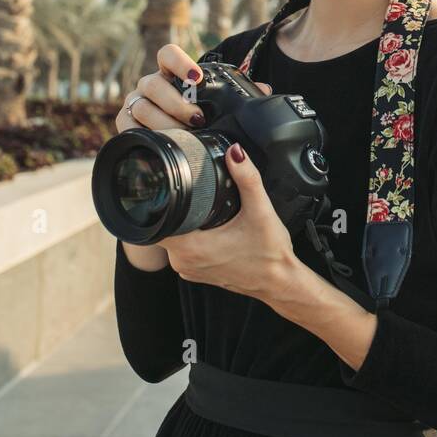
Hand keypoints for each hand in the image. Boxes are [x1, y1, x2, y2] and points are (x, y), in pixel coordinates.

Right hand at [115, 42, 271, 136]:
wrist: (178, 139)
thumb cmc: (202, 116)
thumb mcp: (221, 103)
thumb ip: (240, 92)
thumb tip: (264, 89)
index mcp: (171, 73)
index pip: (167, 54)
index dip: (179, 63)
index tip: (197, 79)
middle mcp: (150, 84)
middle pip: (154, 84)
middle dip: (176, 102)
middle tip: (197, 119)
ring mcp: (135, 102)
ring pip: (141, 106)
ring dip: (163, 122)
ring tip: (184, 135)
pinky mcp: (125, 123)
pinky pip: (126, 126)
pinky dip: (143, 135)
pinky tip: (161, 143)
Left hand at [116, 44, 296, 301]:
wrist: (280, 283)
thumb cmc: (270, 253)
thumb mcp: (261, 210)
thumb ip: (247, 178)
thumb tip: (235, 152)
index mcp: (192, 248)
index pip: (156, 222)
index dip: (157, 203)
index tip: (165, 187)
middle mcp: (184, 262)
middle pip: (162, 227)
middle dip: (172, 208)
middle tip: (188, 192)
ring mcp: (189, 270)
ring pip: (171, 239)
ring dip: (180, 223)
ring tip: (196, 207)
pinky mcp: (196, 273)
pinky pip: (181, 250)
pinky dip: (188, 236)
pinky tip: (204, 226)